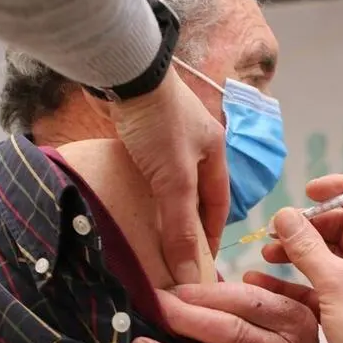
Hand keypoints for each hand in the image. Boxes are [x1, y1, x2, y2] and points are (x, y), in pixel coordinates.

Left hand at [112, 67, 229, 283]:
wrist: (122, 69)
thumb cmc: (158, 122)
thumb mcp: (174, 179)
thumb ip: (180, 225)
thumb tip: (189, 273)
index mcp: (215, 151)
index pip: (219, 203)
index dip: (212, 234)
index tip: (202, 262)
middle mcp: (196, 142)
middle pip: (195, 192)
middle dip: (188, 222)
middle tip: (175, 253)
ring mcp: (167, 134)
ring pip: (169, 180)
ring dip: (162, 204)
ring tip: (150, 233)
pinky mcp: (140, 129)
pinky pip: (145, 167)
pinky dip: (141, 187)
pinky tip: (128, 200)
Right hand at [250, 175, 342, 342]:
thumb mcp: (337, 283)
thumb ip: (307, 246)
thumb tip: (284, 214)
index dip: (337, 191)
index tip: (306, 194)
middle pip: (339, 227)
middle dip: (306, 227)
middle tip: (275, 234)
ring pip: (324, 257)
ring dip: (295, 253)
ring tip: (265, 256)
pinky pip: (316, 286)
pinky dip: (292, 283)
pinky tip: (262, 283)